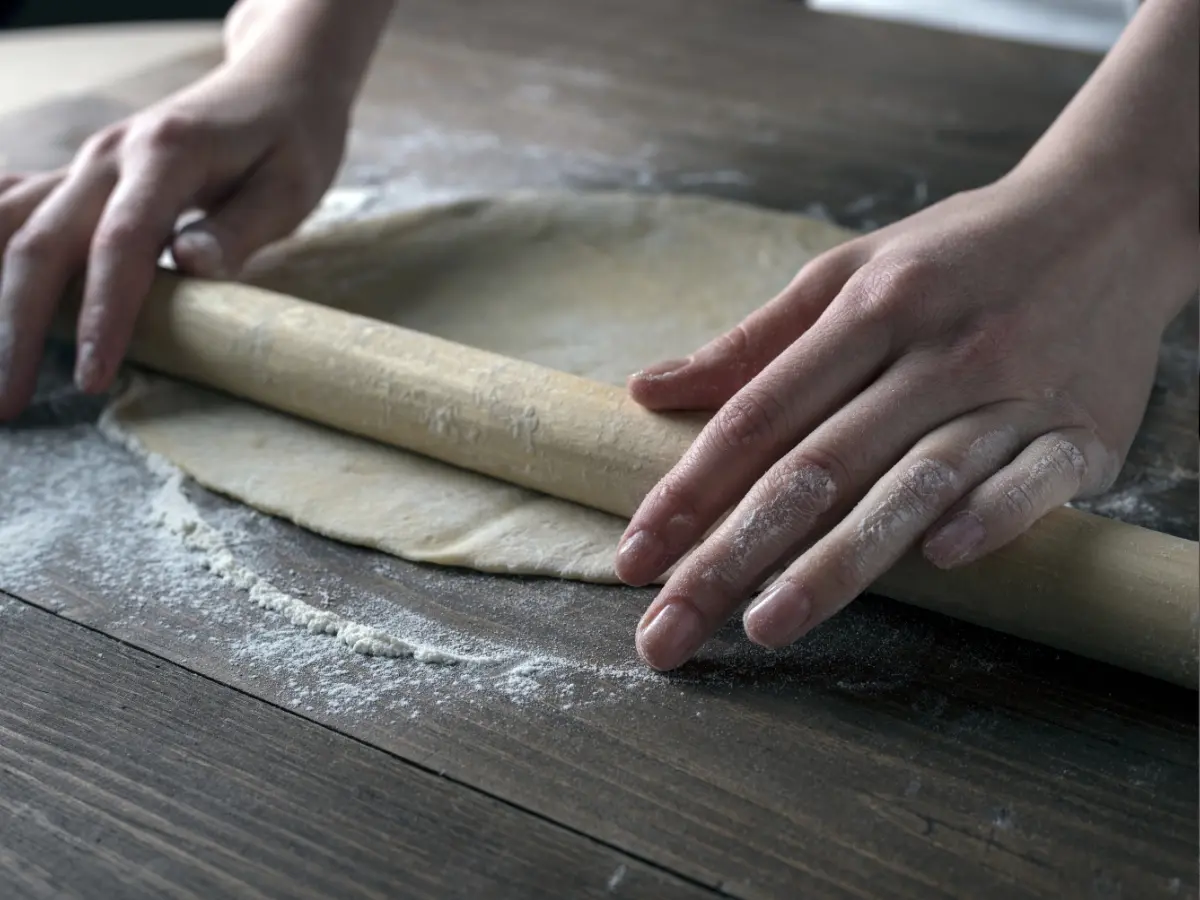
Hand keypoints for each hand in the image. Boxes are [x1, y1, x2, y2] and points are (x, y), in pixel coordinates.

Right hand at [0, 57, 348, 419]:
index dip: (102, 314)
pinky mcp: (83, 176)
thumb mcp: (291, 186)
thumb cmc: (293, 141)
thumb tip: (191, 266)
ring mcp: (87, 163)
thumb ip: (240, 227)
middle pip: (42, 242)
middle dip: (16, 327)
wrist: (276, 84)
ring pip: (13, 227)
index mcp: (167, 154)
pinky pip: (16, 209)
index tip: (91, 375)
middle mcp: (110, 155)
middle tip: (8, 404)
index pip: (121, 244)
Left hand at [617, 166, 1197, 670]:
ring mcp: (1014, 392)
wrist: (1115, 216)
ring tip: (765, 626)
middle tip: (667, 630)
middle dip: (733, 554)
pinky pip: (1033, 482)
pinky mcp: (1087, 430)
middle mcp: (937, 351)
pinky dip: (990, 518)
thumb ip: (753, 341)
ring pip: (912, 484)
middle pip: (817, 465)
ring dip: (837, 561)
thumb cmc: (958, 253)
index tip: (636, 556)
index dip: (690, 487)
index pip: (759, 412)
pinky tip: (938, 563)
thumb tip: (646, 389)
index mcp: (870, 307)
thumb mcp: (849, 270)